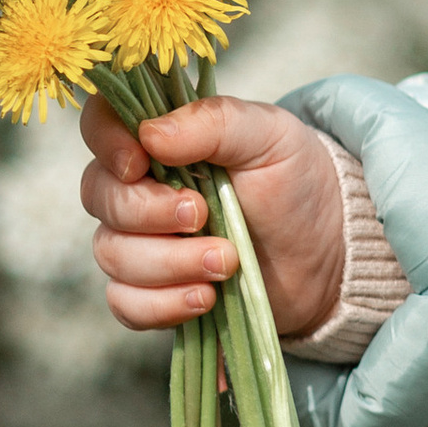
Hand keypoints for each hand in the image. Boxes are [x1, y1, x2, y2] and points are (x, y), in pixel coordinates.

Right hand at [79, 92, 347, 344]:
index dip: (107, 143)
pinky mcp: (154, 291)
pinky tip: (206, 298)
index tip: (140, 163)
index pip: (100, 125)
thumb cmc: (294, 182)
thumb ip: (214, 122)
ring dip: (169, 263)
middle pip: (100, 197)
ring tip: (227, 262)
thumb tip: (150, 133)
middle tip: (204, 216)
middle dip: (150, 213)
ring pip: (113, 255)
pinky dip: (163, 304)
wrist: (327, 251)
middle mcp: (138, 188)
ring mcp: (142, 242)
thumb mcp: (269, 135)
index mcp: (158, 139)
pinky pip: (126, 303)